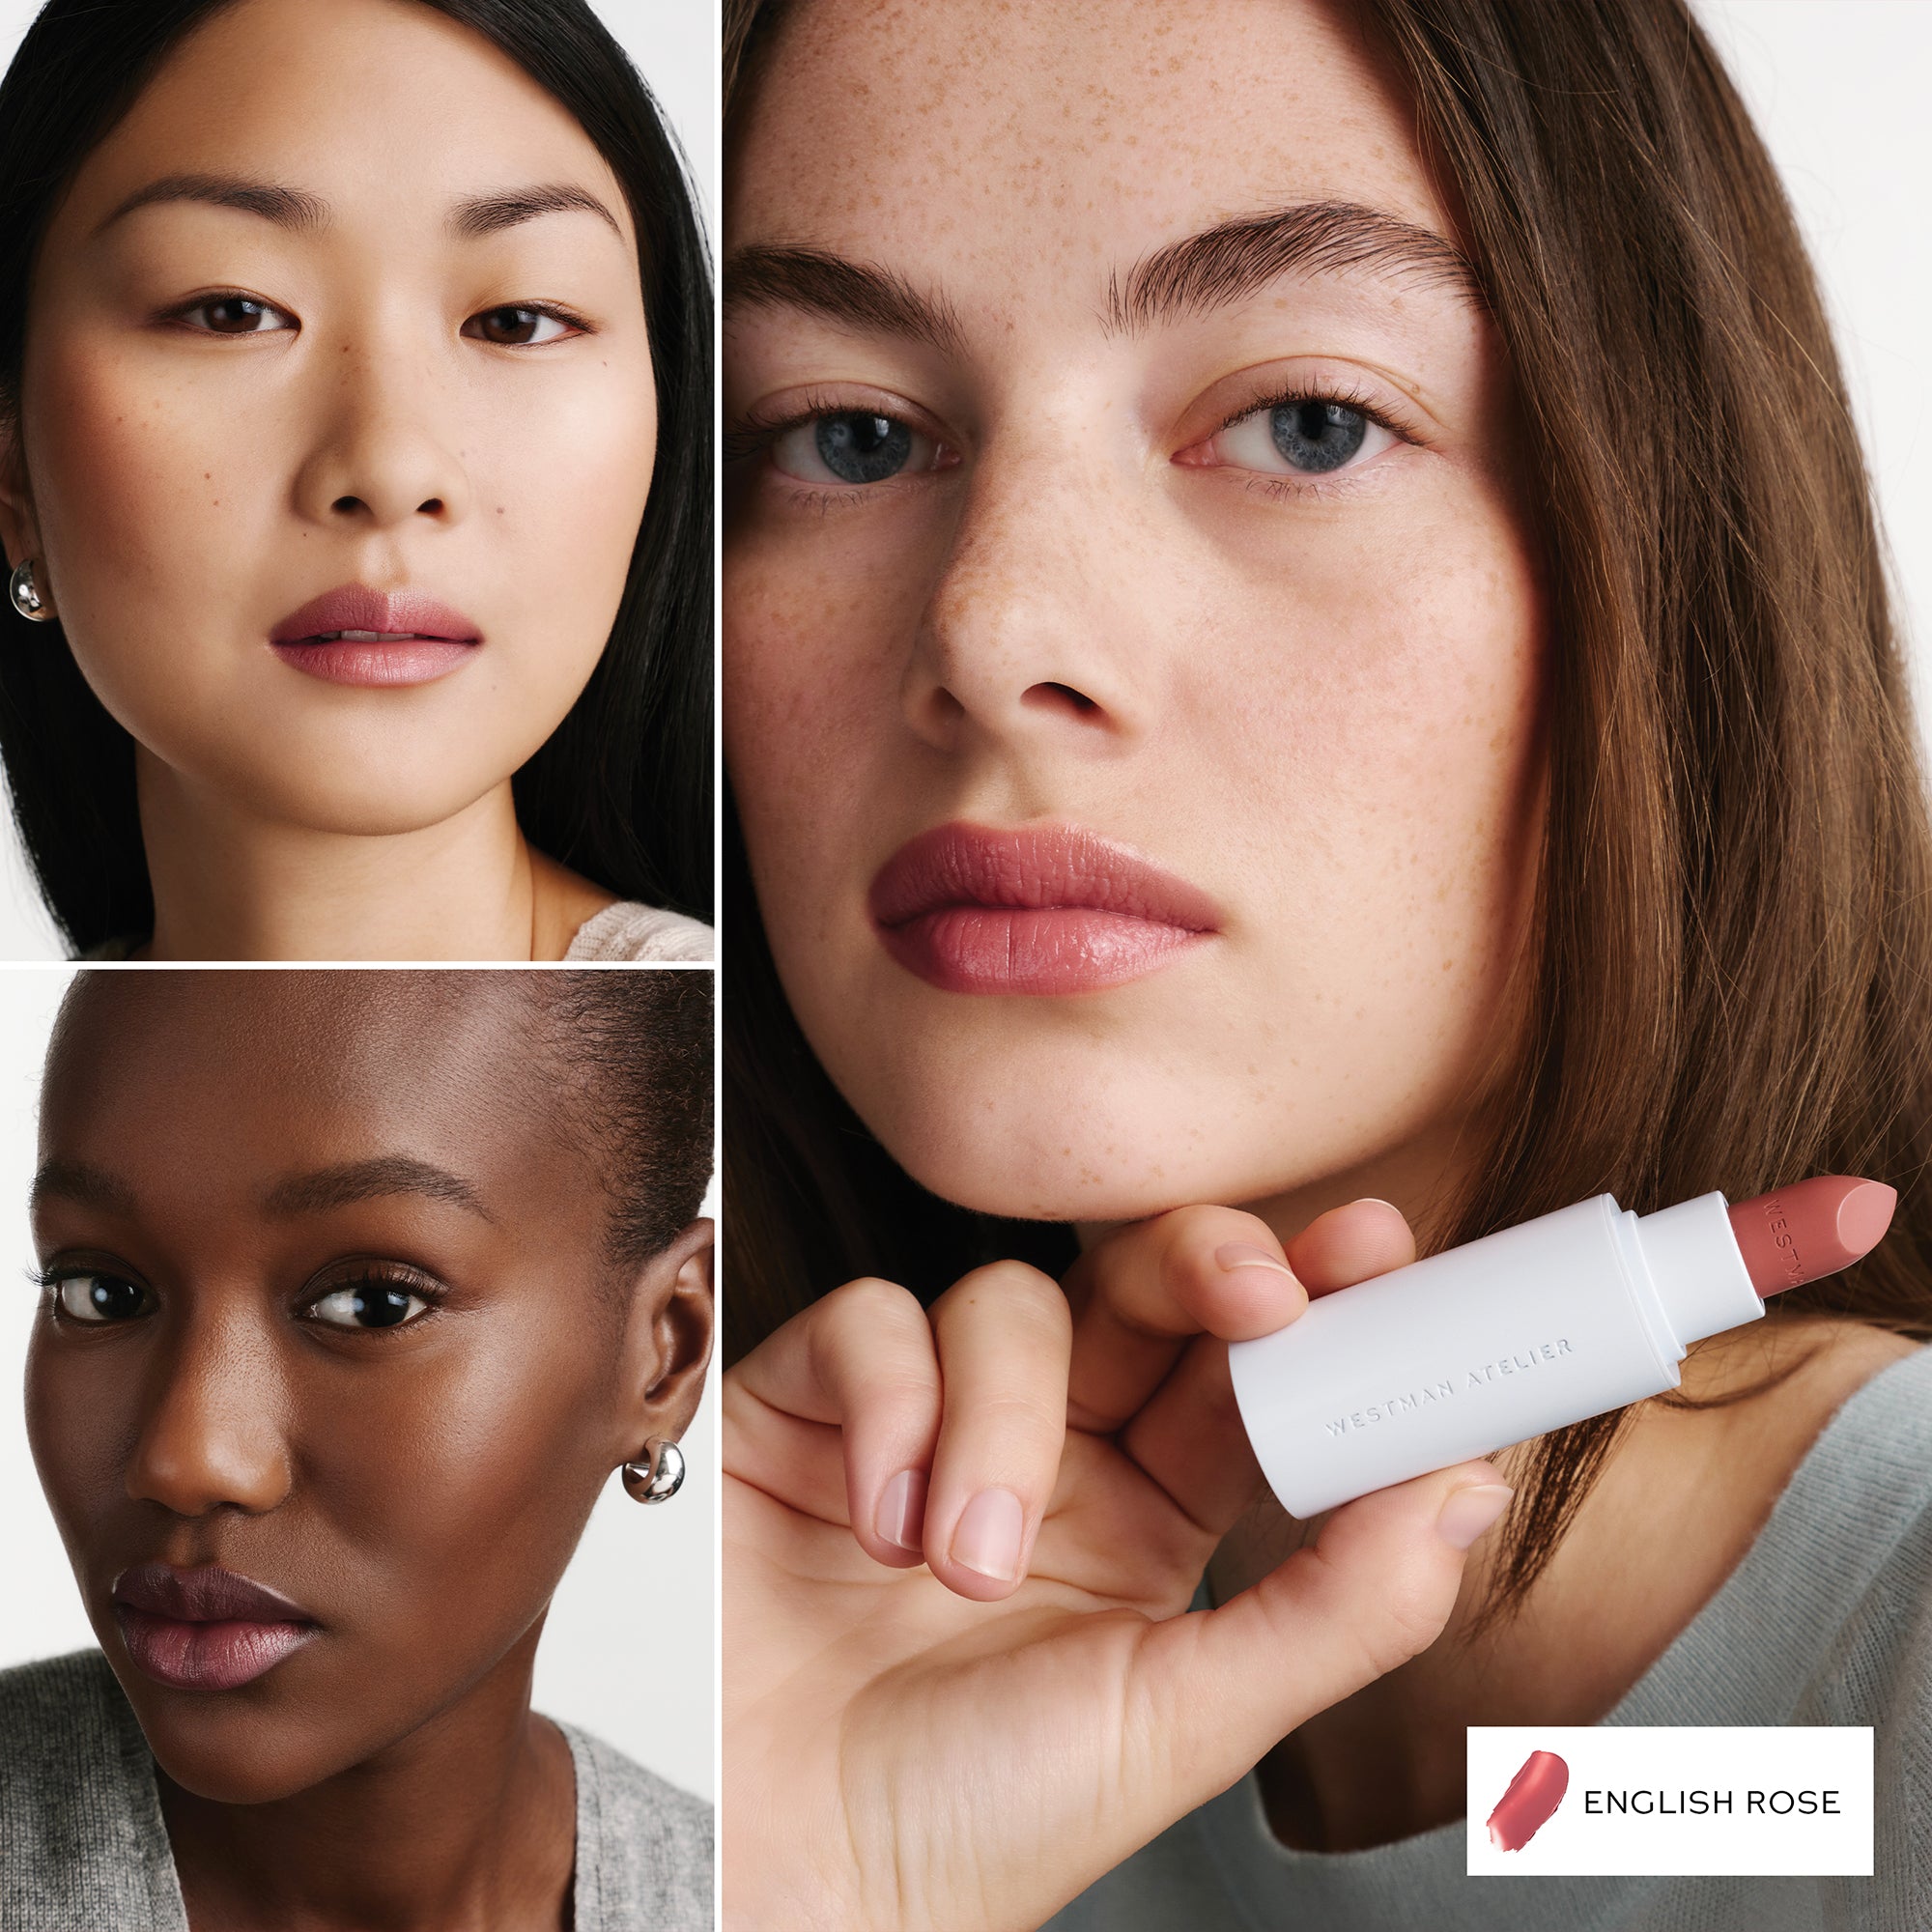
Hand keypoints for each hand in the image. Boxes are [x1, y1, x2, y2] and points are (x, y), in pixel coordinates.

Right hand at [723, 1199, 1511, 1931]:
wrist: (778, 1875)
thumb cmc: (972, 1824)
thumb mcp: (1184, 1723)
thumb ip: (1335, 1608)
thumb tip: (1465, 1491)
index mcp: (1147, 1520)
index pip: (1242, 1378)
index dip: (1311, 1309)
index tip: (1377, 1254)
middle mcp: (1045, 1454)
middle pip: (1136, 1292)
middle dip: (1200, 1266)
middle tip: (1256, 1287)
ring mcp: (928, 1422)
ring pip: (1006, 1305)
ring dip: (1003, 1422)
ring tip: (963, 1567)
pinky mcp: (809, 1407)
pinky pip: (870, 1325)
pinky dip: (887, 1408)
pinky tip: (875, 1520)